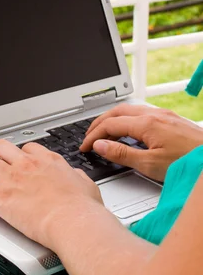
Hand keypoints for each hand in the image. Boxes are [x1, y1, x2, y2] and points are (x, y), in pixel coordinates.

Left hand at [0, 139, 102, 249]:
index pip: (27, 148)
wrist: (74, 223)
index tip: (21, 163)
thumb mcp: (86, 184)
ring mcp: (12, 179)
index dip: (21, 155)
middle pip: (1, 146)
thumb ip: (76, 177)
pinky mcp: (1, 198)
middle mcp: (27, 165)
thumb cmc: (83, 209)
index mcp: (47, 160)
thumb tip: (75, 176)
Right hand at [80, 105, 202, 181]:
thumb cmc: (189, 163)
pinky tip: (129, 131)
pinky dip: (127, 119)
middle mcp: (154, 114)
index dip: (93, 136)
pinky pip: (142, 113)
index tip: (85, 147)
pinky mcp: (172, 119)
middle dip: (99, 123)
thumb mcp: (151, 164)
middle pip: (117, 112)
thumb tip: (100, 145)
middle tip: (88, 136)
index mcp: (147, 124)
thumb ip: (122, 154)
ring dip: (113, 119)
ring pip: (130, 110)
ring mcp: (164, 115)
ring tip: (104, 132)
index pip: (110, 124)